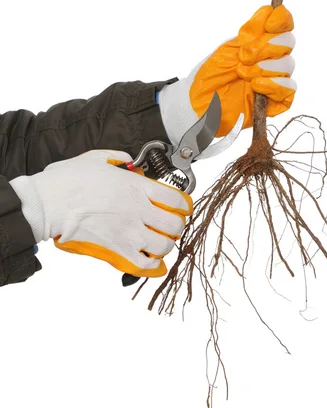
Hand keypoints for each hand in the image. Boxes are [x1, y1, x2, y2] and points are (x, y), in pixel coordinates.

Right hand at [9, 150, 192, 277]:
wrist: (48, 203)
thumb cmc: (68, 181)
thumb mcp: (97, 158)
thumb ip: (120, 159)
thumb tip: (129, 163)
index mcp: (136, 187)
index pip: (175, 199)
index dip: (182, 204)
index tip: (180, 207)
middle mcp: (138, 210)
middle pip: (175, 225)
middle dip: (176, 226)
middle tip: (169, 226)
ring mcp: (129, 232)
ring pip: (164, 246)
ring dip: (164, 245)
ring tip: (157, 242)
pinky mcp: (116, 250)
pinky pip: (144, 264)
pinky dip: (150, 265)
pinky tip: (148, 259)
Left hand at [159, 4, 295, 143]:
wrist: (199, 105)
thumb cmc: (210, 76)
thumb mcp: (227, 48)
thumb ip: (251, 31)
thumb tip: (270, 10)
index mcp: (260, 42)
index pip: (283, 23)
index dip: (280, 20)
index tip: (269, 25)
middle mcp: (271, 58)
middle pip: (288, 41)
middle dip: (267, 46)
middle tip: (243, 56)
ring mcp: (276, 79)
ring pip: (289, 64)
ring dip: (265, 67)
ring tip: (243, 74)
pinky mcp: (278, 101)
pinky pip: (289, 88)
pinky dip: (274, 84)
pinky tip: (256, 86)